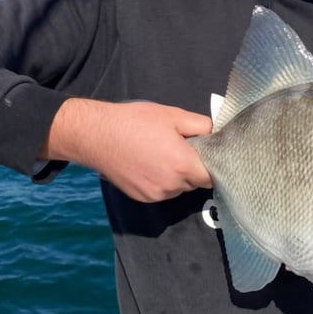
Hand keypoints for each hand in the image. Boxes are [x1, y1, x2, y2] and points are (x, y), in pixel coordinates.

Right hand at [41, 98, 212, 202]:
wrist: (97, 135)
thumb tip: (215, 133)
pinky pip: (162, 192)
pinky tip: (150, 163)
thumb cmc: (135, 122)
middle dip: (193, 167)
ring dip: (177, 176)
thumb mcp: (173, 115)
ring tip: (162, 153)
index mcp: (183, 165)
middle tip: (181, 147)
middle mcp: (172, 185)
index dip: (212, 164)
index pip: (212, 176)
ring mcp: (156, 194)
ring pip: (179, 188)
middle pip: (196, 182)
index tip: (207, 153)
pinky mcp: (142, 198)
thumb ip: (201, 125)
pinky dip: (162, 181)